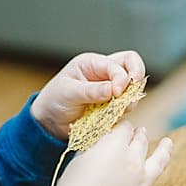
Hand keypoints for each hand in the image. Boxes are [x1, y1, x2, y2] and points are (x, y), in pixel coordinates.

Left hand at [31, 51, 145, 139]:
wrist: (50, 122)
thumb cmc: (54, 100)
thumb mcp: (69, 93)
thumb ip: (91, 90)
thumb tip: (114, 89)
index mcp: (92, 63)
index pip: (118, 63)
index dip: (122, 77)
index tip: (116, 93)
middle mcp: (104, 73)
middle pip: (132, 66)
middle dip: (136, 79)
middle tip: (130, 95)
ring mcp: (110, 89)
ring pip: (133, 88)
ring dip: (130, 99)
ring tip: (118, 110)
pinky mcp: (112, 105)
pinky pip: (126, 105)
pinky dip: (124, 111)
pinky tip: (113, 117)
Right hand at [53, 121, 185, 185]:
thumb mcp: (80, 159)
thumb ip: (96, 150)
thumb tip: (104, 147)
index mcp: (115, 147)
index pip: (124, 129)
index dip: (121, 127)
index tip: (119, 127)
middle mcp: (133, 162)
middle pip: (140, 142)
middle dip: (139, 135)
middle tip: (140, 131)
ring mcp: (141, 184)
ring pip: (159, 163)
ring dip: (164, 151)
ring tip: (168, 143)